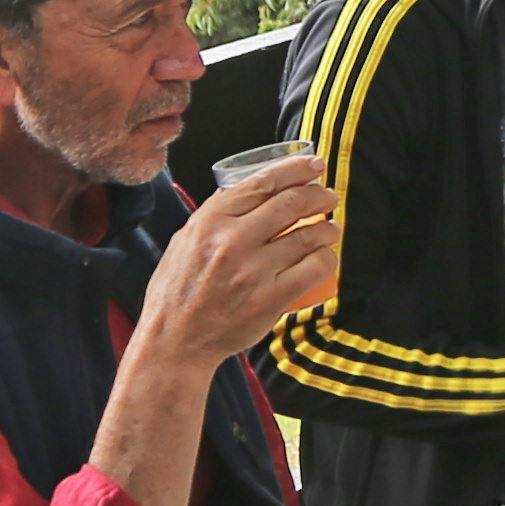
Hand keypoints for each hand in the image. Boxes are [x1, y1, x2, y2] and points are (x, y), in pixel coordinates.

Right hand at [135, 161, 334, 370]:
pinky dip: (327, 259)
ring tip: (329, 229)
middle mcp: (233, 241)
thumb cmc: (178, 289)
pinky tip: (325, 258)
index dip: (296, 169)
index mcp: (211, 220)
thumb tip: (250, 190)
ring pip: (309, 236)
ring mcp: (254, 271)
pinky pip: (315, 269)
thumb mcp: (186, 238)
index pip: (264, 182)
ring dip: (328, 228)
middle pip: (292, 203)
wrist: (175, 339)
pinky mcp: (271, 299)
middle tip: (328, 196)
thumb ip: (216, 214)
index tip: (314, 165)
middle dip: (319, 195)